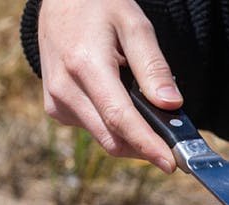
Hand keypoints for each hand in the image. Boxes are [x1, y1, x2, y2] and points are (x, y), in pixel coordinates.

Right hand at [38, 0, 181, 171]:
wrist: (59, 1)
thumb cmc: (99, 6)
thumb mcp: (134, 24)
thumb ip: (153, 66)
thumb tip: (171, 105)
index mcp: (85, 65)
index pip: (120, 118)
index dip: (147, 146)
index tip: (170, 164)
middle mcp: (66, 89)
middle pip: (113, 138)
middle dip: (144, 147)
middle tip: (171, 145)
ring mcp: (58, 102)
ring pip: (105, 138)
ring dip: (130, 136)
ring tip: (144, 109)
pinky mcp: (56, 110)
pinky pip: (94, 130)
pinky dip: (114, 127)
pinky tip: (118, 101)